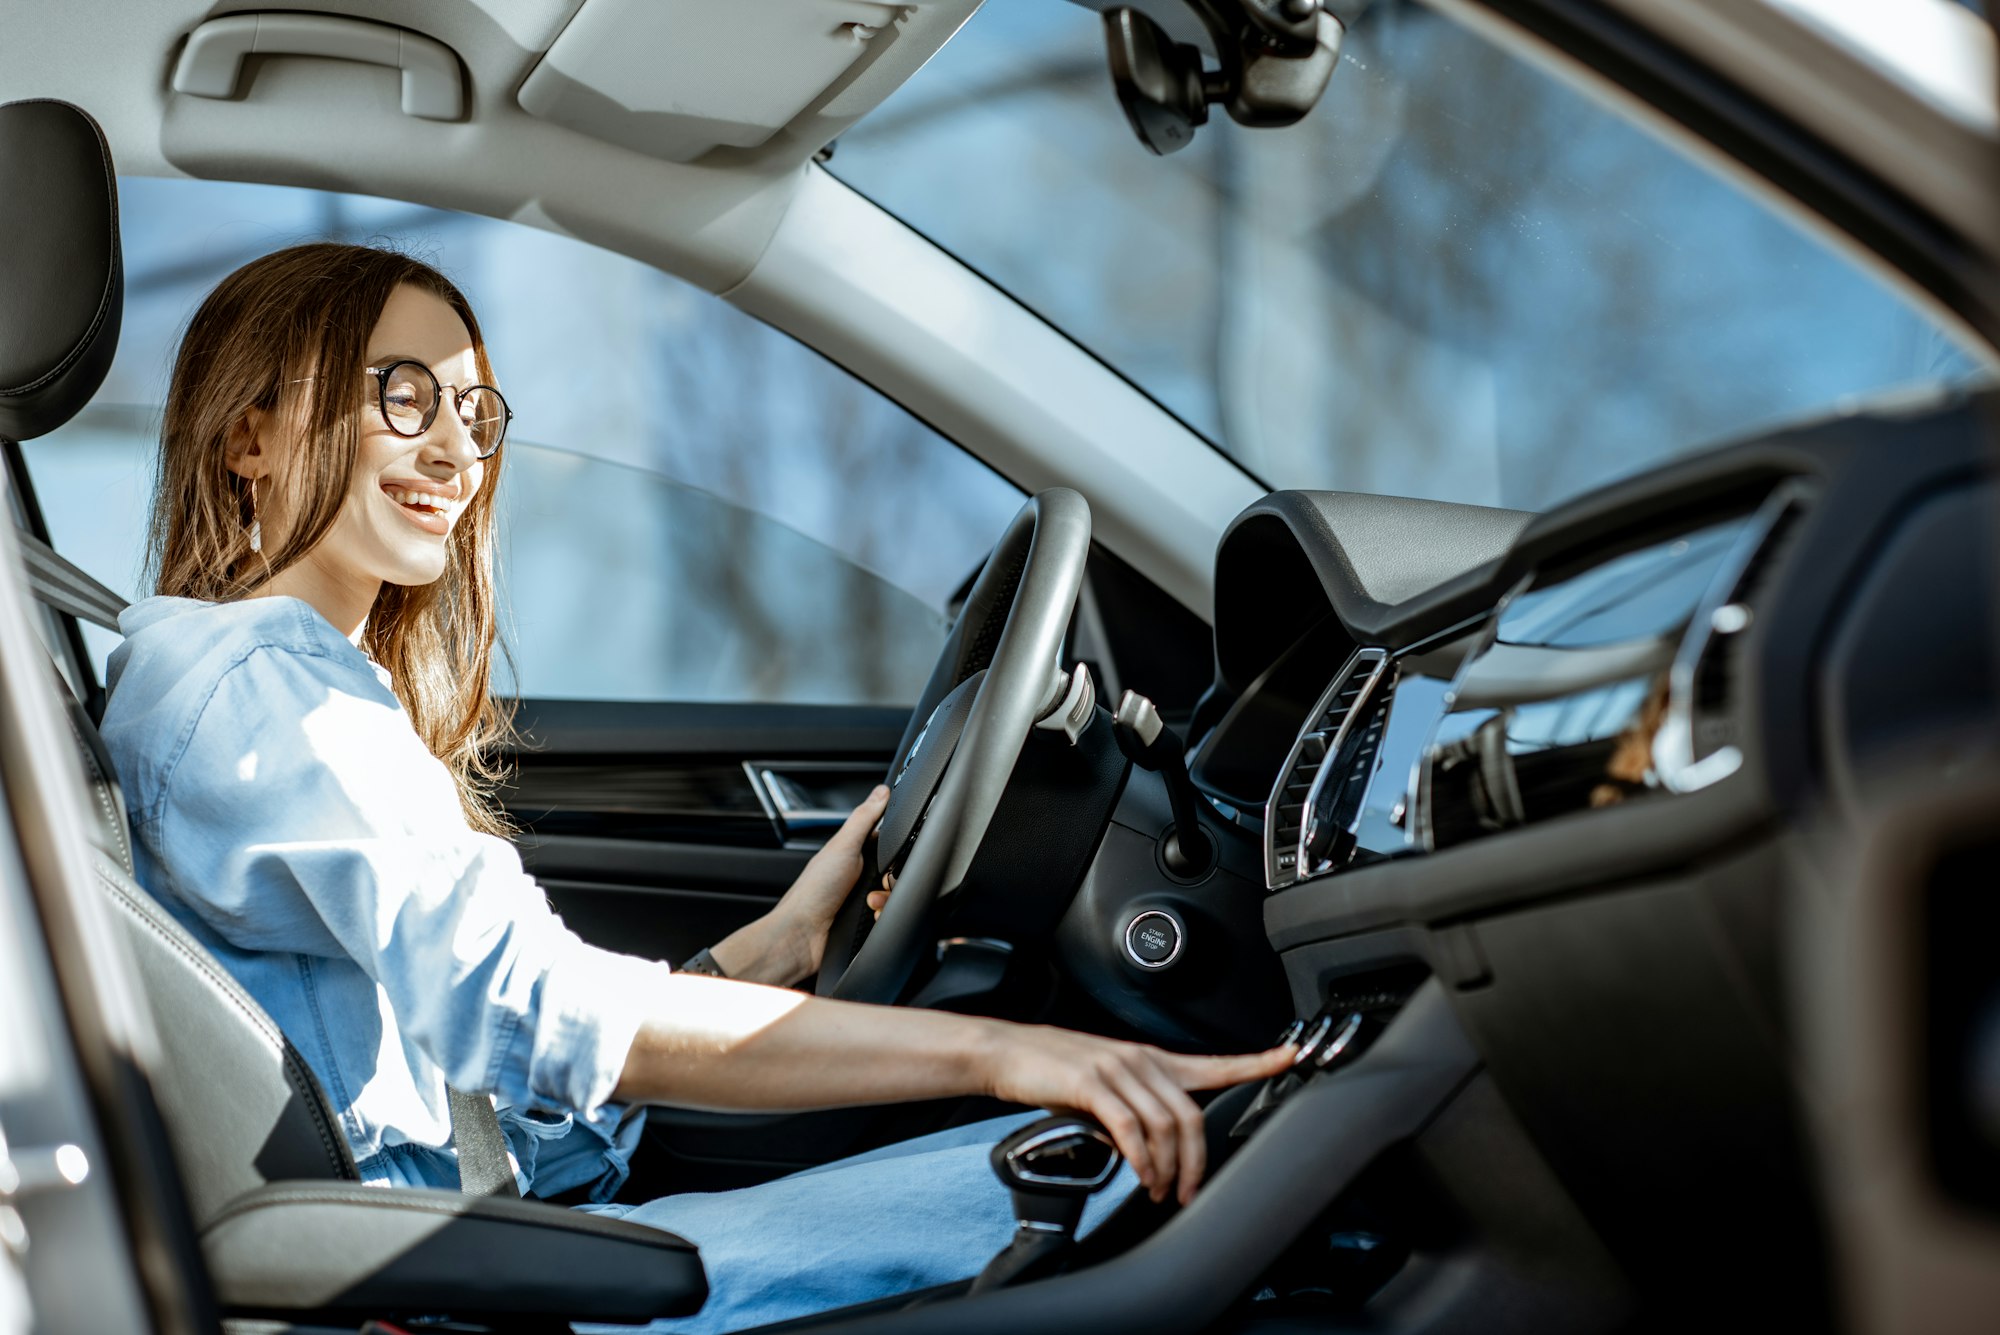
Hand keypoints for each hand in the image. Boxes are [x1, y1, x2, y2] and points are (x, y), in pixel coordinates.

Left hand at [706, 786, 888, 984]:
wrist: (802, 936)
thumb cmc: (813, 892)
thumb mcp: (842, 846)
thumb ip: (864, 818)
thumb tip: (881, 791)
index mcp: (852, 853)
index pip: (887, 843)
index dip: (896, 847)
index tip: (895, 853)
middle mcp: (858, 876)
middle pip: (896, 872)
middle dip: (892, 879)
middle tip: (878, 881)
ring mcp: (862, 901)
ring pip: (895, 896)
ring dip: (886, 900)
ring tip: (869, 903)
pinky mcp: (866, 923)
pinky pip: (890, 918)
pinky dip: (884, 918)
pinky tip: (871, 917)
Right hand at [981, 1026, 1294, 1205]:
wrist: (1008, 1053)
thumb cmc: (1056, 1070)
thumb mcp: (1109, 1082)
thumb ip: (1140, 1104)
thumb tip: (1160, 1147)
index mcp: (1152, 1059)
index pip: (1215, 1063)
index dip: (1256, 1062)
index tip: (1290, 1057)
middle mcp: (1142, 1060)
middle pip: (1192, 1115)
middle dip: (1197, 1162)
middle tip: (1188, 1193)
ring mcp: (1117, 1069)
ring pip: (1165, 1125)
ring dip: (1168, 1167)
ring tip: (1160, 1190)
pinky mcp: (1091, 1083)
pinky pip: (1130, 1127)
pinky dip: (1140, 1157)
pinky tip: (1139, 1173)